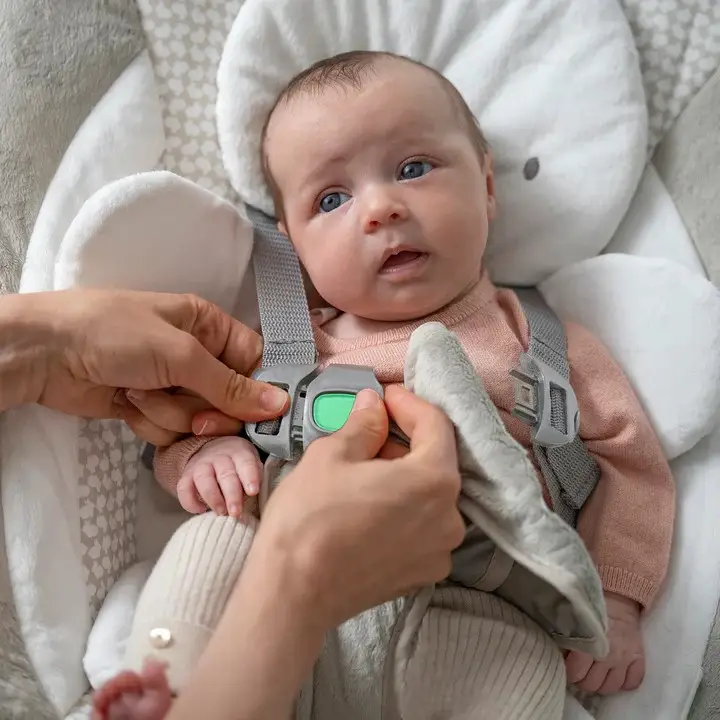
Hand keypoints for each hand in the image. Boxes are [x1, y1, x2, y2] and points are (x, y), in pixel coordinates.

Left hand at [0, 290, 288, 442]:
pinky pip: (171, 431)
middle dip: (208, 411)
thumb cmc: (115, 334)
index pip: (257, 363)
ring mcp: (173, 384)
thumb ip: (231, 385)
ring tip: (138, 392)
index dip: (260, 392)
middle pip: (231, 401)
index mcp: (211, 327)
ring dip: (170, 414)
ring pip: (200, 420)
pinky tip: (126, 404)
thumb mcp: (180, 354)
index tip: (259, 417)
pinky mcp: (150, 408)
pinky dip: (150, 423)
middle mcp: (197, 355)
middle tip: (193, 415)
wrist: (43, 353)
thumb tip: (280, 404)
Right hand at [177, 437, 262, 516]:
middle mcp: (219, 456)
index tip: (253, 491)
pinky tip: (200, 510)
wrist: (213, 450)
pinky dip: (190, 502)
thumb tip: (256, 495)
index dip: (249, 477)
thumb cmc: (238, 464)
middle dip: (231, 495)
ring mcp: (201, 465)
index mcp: (239, 452)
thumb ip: (255, 476)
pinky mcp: (186, 475)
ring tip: (221, 513)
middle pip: (225, 474)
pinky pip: (184, 489)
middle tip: (236, 512)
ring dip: (213, 499)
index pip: (245, 462)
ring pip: (204, 480)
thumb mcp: (251, 463)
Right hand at [252, 385, 466, 627]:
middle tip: (368, 428)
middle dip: (404, 439)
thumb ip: (363, 424)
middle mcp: (450, 517)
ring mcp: (440, 550)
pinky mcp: (424, 573)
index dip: (408, 404)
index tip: (384, 397)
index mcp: (434, 480)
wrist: (292, 594)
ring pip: (428, 494)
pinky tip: (368, 503)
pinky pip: (421, 525)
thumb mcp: (331, 455)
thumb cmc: (308, 520)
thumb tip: (374, 406)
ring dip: (402, 473)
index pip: (436, 425)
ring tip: (364, 467)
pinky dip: (402, 506)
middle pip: (435, 460)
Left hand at [565, 591, 644, 694]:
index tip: (566, 664)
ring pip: (611, 688)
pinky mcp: (638, 658)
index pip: (575, 674)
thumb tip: (555, 653)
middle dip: (583, 679)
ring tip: (595, 673)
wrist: (618, 594)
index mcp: (589, 645)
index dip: (568, 671)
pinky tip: (614, 673)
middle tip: (580, 669)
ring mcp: (625, 659)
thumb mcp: (573, 619)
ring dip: (601, 683)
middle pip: (592, 684)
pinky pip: (633, 683)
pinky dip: (623, 683)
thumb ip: (565, 638)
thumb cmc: (591, 605)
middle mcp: (609, 656)